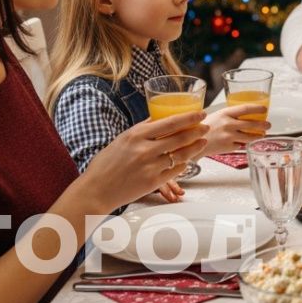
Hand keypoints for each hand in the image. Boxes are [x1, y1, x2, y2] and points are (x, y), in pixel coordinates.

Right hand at [81, 111, 208, 211]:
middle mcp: (144, 150)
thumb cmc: (106, 163)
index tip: (200, 113)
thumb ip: (142, 129)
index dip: (189, 117)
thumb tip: (160, 117)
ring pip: (181, 154)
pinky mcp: (153, 182)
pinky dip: (183, 164)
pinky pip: (175, 171)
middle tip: (206, 126)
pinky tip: (187, 160)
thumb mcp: (122, 139)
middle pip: (180, 137)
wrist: (95, 190)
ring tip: (202, 142)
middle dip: (197, 130)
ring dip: (195, 147)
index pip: (170, 122)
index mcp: (136, 135)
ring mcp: (150, 167)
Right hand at [201, 104, 271, 155]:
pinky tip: (242, 141)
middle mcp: (228, 124)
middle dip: (263, 125)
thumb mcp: (217, 115)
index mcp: (225, 113)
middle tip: (268, 125)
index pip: (246, 108)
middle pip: (251, 124)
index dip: (257, 108)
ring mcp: (228, 137)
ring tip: (261, 134)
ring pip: (249, 137)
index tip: (265, 109)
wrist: (192, 141)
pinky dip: (243, 143)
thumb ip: (230, 115)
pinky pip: (240, 145)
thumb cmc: (205, 127)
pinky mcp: (228, 147)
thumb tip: (248, 114)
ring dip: (258, 135)